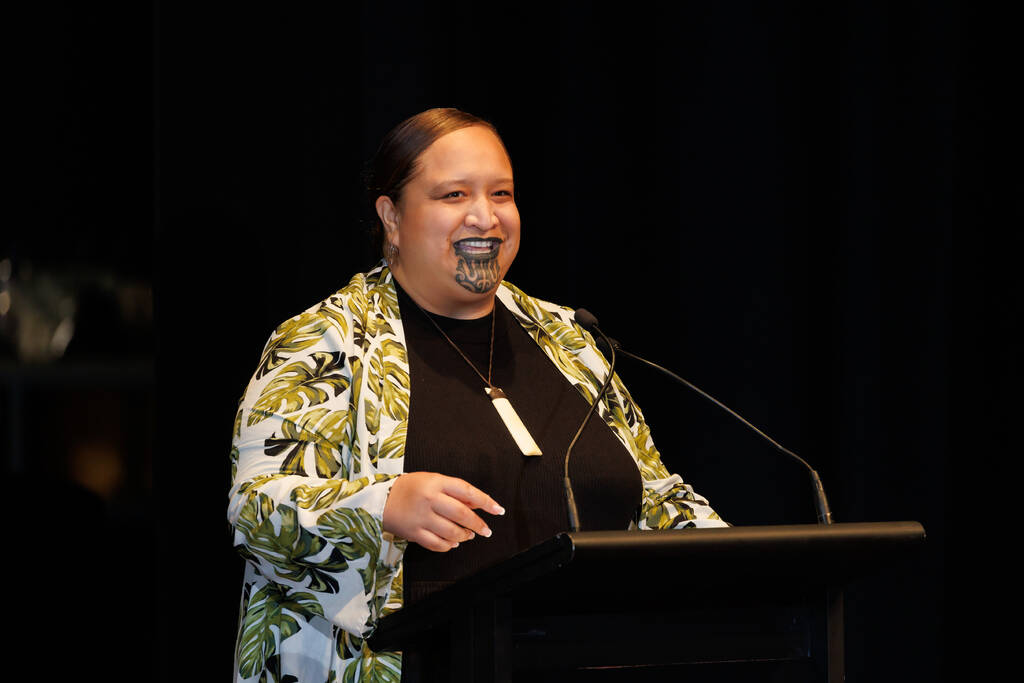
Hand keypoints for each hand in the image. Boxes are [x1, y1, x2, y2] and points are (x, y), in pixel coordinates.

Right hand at [383, 472, 504, 551]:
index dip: (486, 501)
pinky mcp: (414, 533)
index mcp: (436, 483)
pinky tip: (453, 542)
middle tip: (486, 530)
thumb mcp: (433, 481)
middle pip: (461, 514)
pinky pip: (437, 544)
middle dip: (478, 524)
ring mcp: (421, 517)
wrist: (380, 500)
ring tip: (469, 535)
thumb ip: (454, 492)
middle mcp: (430, 499)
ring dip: (465, 535)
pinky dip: (449, 545)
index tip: (498, 510)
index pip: (467, 491)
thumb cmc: (410, 488)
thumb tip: (478, 504)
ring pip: (451, 531)